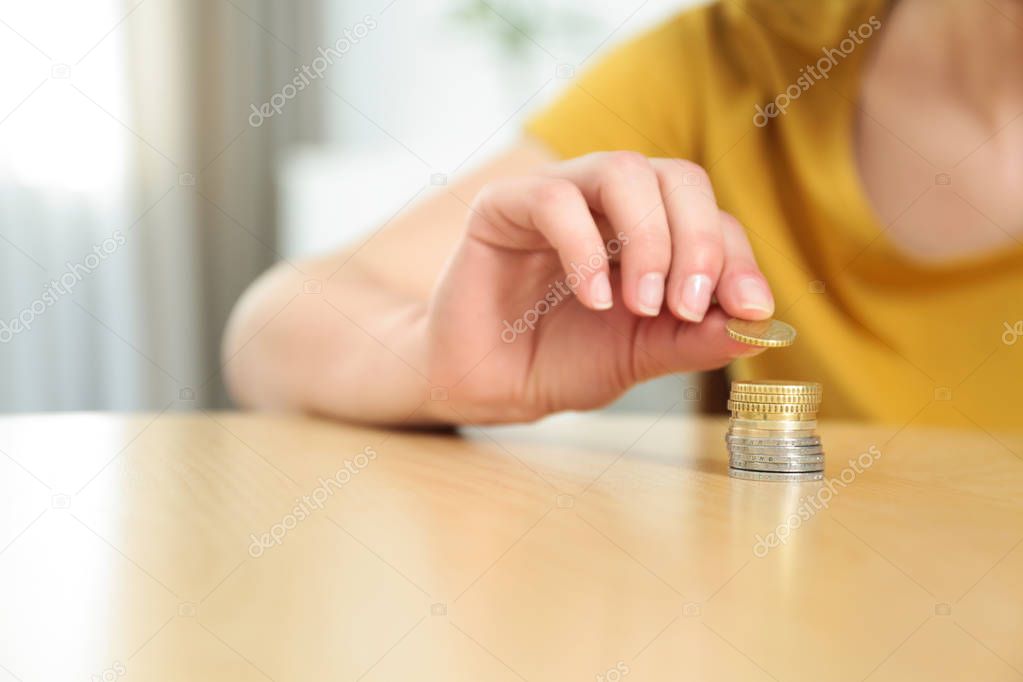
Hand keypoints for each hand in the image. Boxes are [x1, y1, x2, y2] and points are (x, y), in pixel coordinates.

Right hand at [425, 151, 774, 422]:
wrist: (490, 387)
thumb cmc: (562, 362)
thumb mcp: (642, 356)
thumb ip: (694, 338)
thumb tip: (759, 326)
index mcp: (650, 232)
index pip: (711, 217)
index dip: (737, 256)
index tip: (749, 308)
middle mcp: (609, 204)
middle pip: (677, 177)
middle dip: (698, 241)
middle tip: (688, 306)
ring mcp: (559, 197)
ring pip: (622, 170)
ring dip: (650, 239)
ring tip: (644, 304)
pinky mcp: (505, 206)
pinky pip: (555, 199)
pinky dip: (585, 249)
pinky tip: (594, 298)